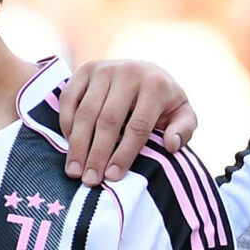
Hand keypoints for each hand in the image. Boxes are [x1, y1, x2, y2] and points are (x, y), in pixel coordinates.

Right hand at [56, 62, 195, 186]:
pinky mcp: (85, 69)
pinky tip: (69, 145)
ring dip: (78, 144)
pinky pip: (69, 98)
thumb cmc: (164, 102)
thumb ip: (183, 129)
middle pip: (108, 120)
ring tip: (75, 171)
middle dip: (97, 154)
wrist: (146, 71)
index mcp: (155, 85)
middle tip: (89, 179)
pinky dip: (66, 123)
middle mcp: (128, 73)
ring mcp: (104, 69)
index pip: (138, 126)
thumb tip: (171, 145)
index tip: (113, 177)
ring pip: (86, 112)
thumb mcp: (182, 113)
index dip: (124, 154)